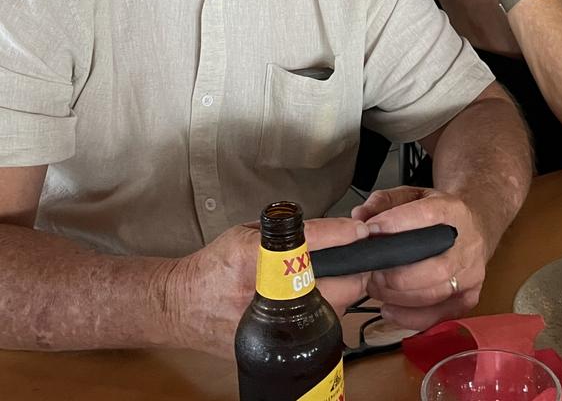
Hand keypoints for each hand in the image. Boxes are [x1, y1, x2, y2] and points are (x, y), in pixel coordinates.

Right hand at [161, 217, 369, 355]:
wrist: (184, 305)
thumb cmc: (216, 266)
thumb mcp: (247, 234)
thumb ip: (284, 233)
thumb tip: (326, 232)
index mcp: (256, 258)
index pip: (309, 242)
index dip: (340, 235)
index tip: (359, 231)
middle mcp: (265, 293)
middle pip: (332, 286)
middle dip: (352, 273)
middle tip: (356, 263)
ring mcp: (271, 325)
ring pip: (331, 313)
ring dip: (340, 296)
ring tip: (335, 282)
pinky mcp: (276, 346)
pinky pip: (316, 331)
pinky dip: (322, 316)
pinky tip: (317, 304)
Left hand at [350, 186, 488, 330]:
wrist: (477, 225)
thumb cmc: (439, 213)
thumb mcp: (413, 194)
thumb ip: (384, 201)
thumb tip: (360, 216)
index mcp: (453, 211)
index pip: (427, 216)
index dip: (396, 224)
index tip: (371, 231)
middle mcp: (467, 244)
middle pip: (434, 266)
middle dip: (396, 273)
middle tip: (370, 270)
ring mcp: (470, 273)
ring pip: (434, 293)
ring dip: (398, 296)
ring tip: (375, 288)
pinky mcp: (469, 296)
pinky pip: (439, 315)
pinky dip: (411, 317)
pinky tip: (389, 310)